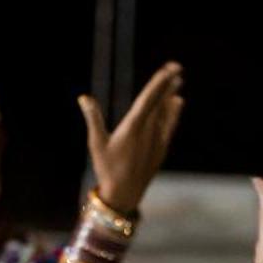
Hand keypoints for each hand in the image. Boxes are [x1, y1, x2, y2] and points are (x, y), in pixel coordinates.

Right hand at [78, 62, 184, 214]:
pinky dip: (173, 113)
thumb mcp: (96, 143)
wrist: (125, 194)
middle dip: (168, 84)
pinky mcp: (160, 148)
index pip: (148, 99)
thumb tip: (83, 97)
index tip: (169, 69)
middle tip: (177, 67)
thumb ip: (93, 118)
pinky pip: (169, 125)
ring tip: (178, 81)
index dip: (159, 82)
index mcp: (133, 127)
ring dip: (171, 96)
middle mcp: (149, 131)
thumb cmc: (107, 168)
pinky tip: (176, 104)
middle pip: (160, 102)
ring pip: (166, 113)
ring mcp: (157, 140)